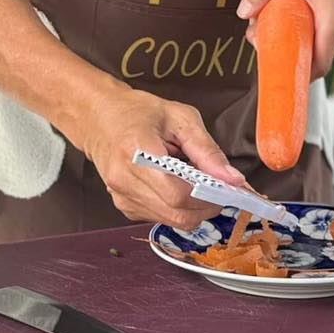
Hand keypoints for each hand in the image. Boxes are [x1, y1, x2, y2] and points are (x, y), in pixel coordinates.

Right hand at [72, 86, 247, 230]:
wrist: (99, 118)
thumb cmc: (139, 112)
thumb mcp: (179, 117)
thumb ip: (207, 149)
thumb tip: (234, 180)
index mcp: (137, 151)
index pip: (179, 193)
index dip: (209, 196)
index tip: (229, 188)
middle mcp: (124, 179)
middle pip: (177, 213)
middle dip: (206, 206)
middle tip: (218, 188)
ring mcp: (121, 196)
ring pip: (172, 220)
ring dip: (192, 207)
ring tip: (193, 180)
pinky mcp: (124, 207)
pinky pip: (160, 217)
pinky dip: (176, 207)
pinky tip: (174, 185)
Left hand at [236, 0, 333, 78]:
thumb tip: (244, 12)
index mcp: (330, 23)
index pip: (317, 65)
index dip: (295, 74)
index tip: (272, 71)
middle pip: (310, 60)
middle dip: (283, 56)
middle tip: (259, 41)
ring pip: (311, 50)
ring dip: (288, 45)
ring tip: (264, 29)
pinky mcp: (331, 26)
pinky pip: (314, 40)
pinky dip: (296, 36)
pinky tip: (278, 22)